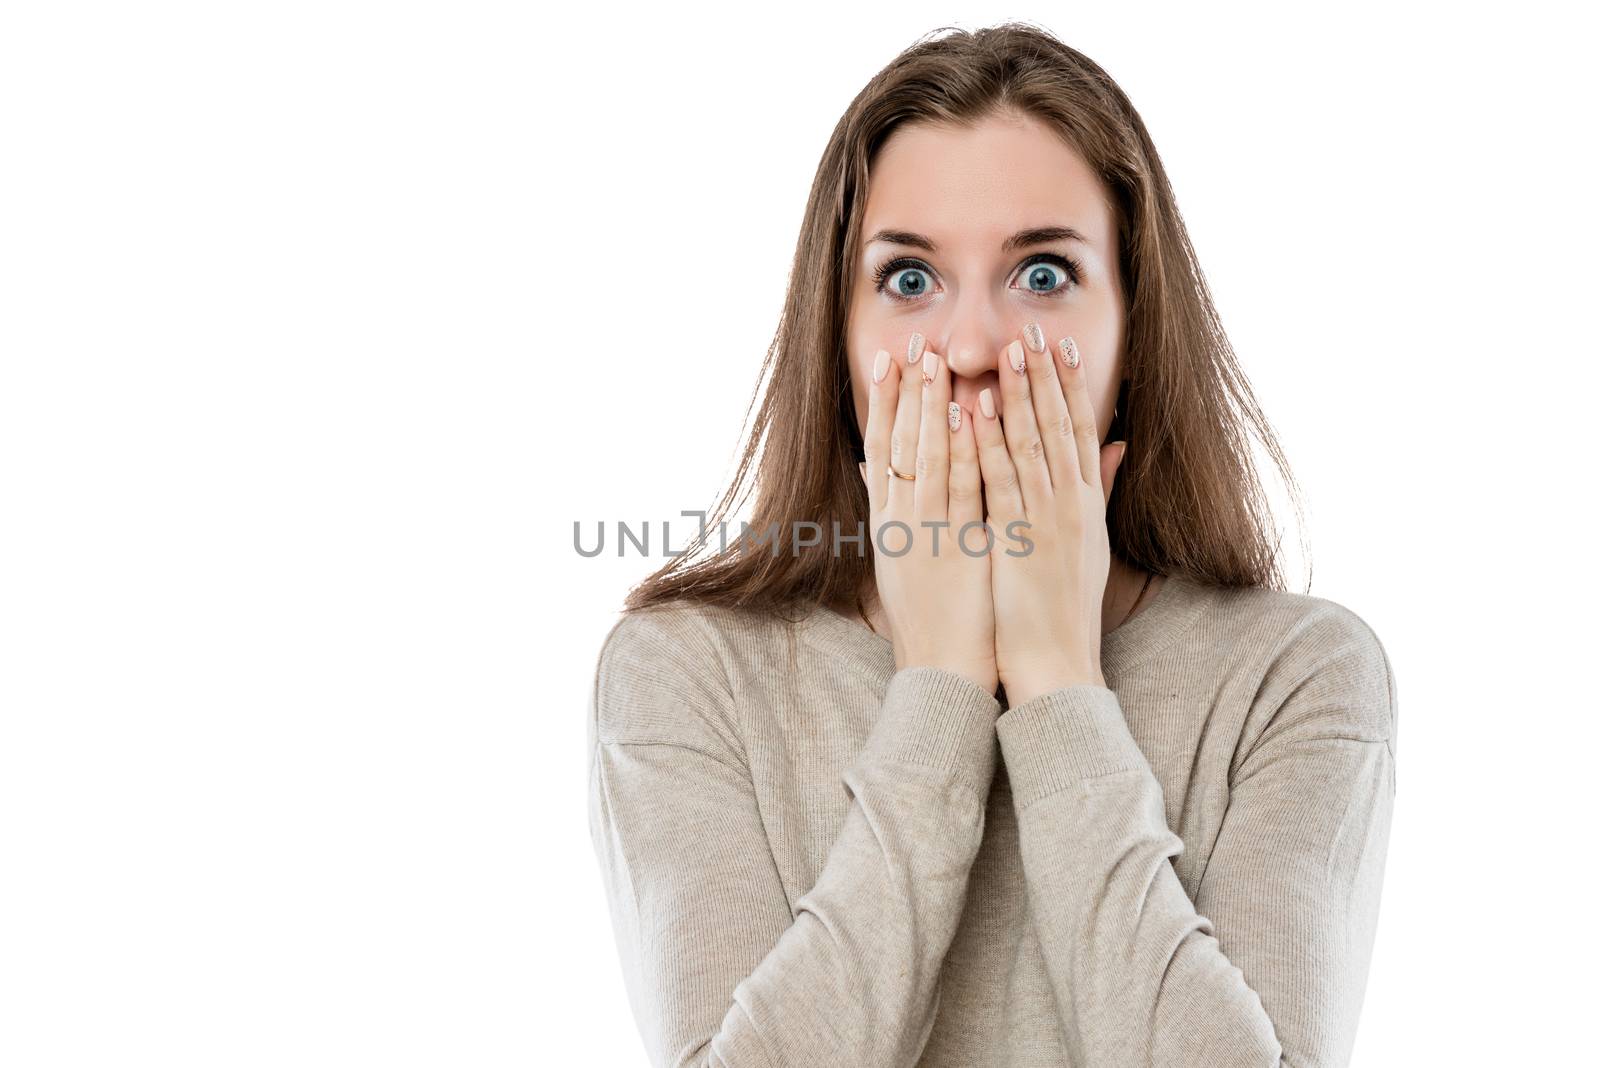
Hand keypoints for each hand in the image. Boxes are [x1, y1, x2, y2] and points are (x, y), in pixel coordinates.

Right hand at [858, 339, 998, 695]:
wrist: (940, 674)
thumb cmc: (926, 622)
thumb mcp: (898, 561)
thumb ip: (888, 512)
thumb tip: (871, 470)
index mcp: (887, 524)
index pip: (880, 449)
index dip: (885, 402)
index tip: (889, 360)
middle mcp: (900, 523)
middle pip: (897, 444)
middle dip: (905, 391)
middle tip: (912, 342)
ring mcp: (926, 533)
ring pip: (924, 457)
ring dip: (930, 406)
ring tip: (935, 361)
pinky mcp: (955, 547)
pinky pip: (959, 489)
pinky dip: (961, 448)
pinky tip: (966, 413)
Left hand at [971, 326, 1128, 704]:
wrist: (1057, 660)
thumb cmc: (1065, 606)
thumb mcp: (1090, 542)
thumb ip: (1100, 488)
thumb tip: (1120, 444)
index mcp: (1085, 504)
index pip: (1080, 431)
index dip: (1071, 385)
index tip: (1061, 345)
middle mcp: (1070, 505)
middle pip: (1059, 427)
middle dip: (1045, 375)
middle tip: (1033, 329)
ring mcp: (1046, 520)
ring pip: (1033, 444)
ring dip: (1021, 394)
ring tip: (1010, 351)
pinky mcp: (1018, 538)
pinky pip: (1001, 481)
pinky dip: (991, 442)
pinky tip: (980, 408)